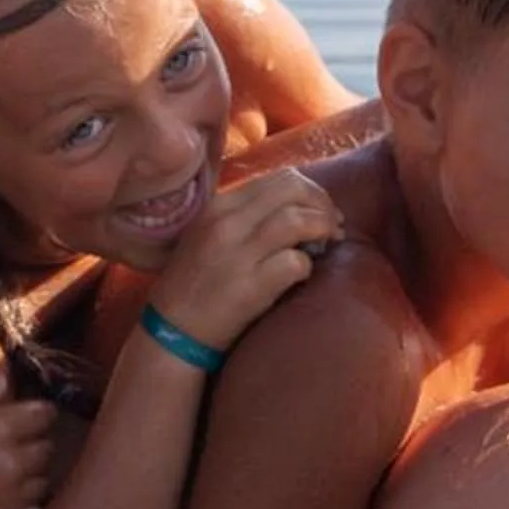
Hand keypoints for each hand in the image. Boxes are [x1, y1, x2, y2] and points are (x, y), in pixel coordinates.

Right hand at [0, 371, 54, 508]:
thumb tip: (6, 378)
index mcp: (1, 427)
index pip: (44, 413)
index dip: (38, 412)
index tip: (29, 415)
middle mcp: (16, 458)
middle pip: (47, 444)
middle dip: (34, 441)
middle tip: (14, 442)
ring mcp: (16, 489)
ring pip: (43, 473)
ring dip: (31, 469)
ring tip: (8, 468)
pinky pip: (33, 498)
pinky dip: (24, 492)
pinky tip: (5, 489)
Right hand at [146, 168, 342, 352]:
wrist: (173, 330)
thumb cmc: (195, 283)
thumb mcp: (211, 234)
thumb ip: (247, 215)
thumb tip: (297, 206)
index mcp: (219, 206)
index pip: (278, 178)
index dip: (311, 191)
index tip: (321, 209)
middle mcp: (226, 223)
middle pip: (293, 191)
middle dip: (323, 205)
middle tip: (334, 224)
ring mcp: (237, 254)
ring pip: (298, 221)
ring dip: (323, 230)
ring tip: (330, 244)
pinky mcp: (250, 286)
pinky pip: (295, 263)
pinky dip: (308, 267)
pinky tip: (303, 275)